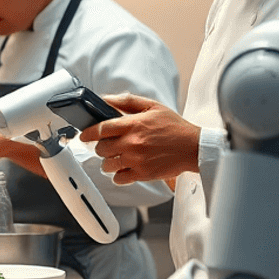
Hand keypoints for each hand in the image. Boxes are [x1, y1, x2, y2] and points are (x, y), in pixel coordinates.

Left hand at [78, 94, 201, 184]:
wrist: (194, 147)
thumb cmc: (174, 126)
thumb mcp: (152, 106)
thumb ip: (127, 101)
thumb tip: (105, 99)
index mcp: (133, 125)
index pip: (100, 129)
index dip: (88, 133)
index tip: (84, 136)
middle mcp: (132, 143)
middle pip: (101, 148)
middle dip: (101, 147)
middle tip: (108, 146)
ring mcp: (137, 160)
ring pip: (107, 165)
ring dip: (108, 161)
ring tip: (117, 157)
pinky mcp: (143, 174)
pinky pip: (119, 178)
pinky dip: (118, 175)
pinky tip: (125, 169)